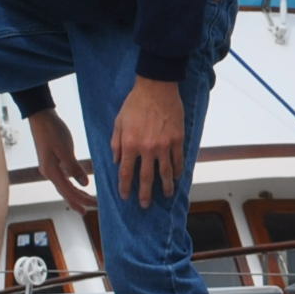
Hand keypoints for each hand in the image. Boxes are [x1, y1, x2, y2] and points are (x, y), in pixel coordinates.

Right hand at [27, 109, 93, 211]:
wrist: (41, 117)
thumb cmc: (52, 131)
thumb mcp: (65, 149)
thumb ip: (74, 167)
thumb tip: (84, 183)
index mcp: (51, 171)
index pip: (67, 191)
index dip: (79, 200)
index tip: (89, 209)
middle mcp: (49, 172)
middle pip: (65, 191)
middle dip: (78, 201)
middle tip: (90, 210)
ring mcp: (50, 168)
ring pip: (65, 186)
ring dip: (76, 194)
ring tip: (87, 200)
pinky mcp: (53, 162)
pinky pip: (64, 178)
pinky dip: (72, 184)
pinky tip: (79, 185)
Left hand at [108, 77, 186, 208]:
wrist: (157, 88)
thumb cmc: (135, 103)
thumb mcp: (118, 122)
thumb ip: (116, 143)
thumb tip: (116, 161)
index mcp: (130, 145)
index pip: (126, 173)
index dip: (125, 187)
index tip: (125, 196)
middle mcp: (147, 149)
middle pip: (146, 178)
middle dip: (145, 194)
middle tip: (145, 205)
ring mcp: (164, 145)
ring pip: (166, 173)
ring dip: (165, 187)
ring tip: (166, 195)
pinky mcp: (178, 139)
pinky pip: (178, 160)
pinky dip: (178, 171)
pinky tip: (177, 177)